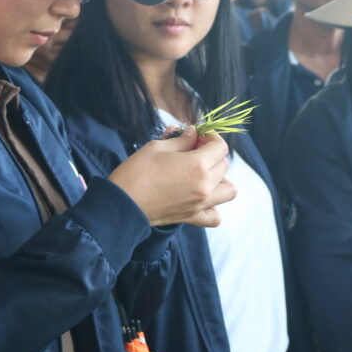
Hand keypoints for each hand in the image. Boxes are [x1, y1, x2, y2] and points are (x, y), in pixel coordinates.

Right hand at [109, 126, 234, 227]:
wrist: (122, 203)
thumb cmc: (136, 172)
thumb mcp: (158, 147)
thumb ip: (182, 139)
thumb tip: (193, 133)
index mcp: (197, 165)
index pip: (220, 147)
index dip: (210, 137)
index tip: (198, 136)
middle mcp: (205, 186)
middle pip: (224, 165)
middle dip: (212, 154)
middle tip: (193, 150)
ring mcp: (200, 204)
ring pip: (229, 190)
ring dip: (221, 179)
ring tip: (203, 174)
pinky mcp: (192, 217)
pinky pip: (215, 216)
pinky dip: (214, 206)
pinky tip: (202, 197)